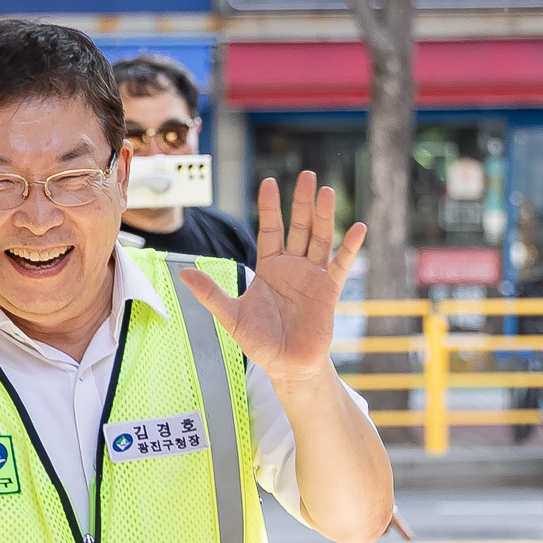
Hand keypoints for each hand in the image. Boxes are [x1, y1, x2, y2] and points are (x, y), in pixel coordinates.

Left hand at [177, 173, 364, 386]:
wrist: (288, 367)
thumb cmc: (261, 343)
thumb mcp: (231, 316)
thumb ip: (211, 293)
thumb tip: (184, 272)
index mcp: (270, 267)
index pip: (270, 229)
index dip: (270, 207)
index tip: (269, 182)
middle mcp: (293, 267)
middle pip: (299, 227)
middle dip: (302, 202)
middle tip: (308, 175)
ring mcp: (312, 277)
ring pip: (319, 238)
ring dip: (324, 216)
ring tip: (327, 191)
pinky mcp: (329, 291)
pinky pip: (340, 264)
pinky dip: (350, 247)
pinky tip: (358, 227)